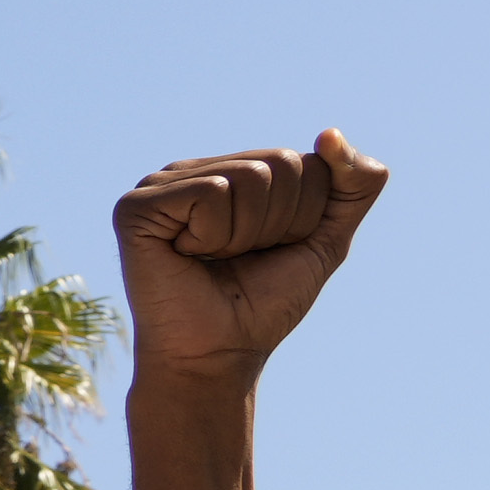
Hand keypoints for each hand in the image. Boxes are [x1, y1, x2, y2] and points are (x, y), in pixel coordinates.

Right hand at [111, 133, 384, 383]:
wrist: (217, 357)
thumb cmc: (263, 304)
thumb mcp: (325, 239)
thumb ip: (353, 187)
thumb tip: (330, 133)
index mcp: (229, 172)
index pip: (303, 162)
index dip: (304, 217)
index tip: (268, 252)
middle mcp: (192, 172)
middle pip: (280, 164)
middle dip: (279, 224)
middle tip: (240, 260)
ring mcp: (159, 187)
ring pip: (248, 177)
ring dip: (246, 235)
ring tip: (213, 260)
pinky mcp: (136, 208)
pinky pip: (211, 193)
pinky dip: (213, 236)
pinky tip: (186, 256)